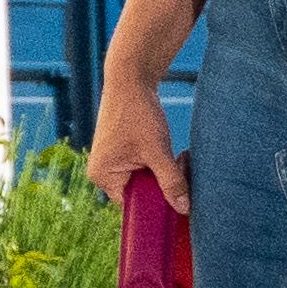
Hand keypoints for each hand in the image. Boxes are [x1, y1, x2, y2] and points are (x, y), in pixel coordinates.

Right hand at [82, 82, 185, 211]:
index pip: (132, 205)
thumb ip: (171, 181)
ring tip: (178, 156)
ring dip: (166, 173)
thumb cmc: (137, 113)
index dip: (156, 204)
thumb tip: (184, 208)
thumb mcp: (158, 150)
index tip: (180, 199)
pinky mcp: (123, 153)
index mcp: (103, 176)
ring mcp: (113, 163)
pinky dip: (162, 164)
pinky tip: (173, 153)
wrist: (130, 79)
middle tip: (181, 167)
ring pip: (147, 181)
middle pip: (141, 194)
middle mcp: (103, 173)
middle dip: (164, 185)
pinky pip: (146, 169)